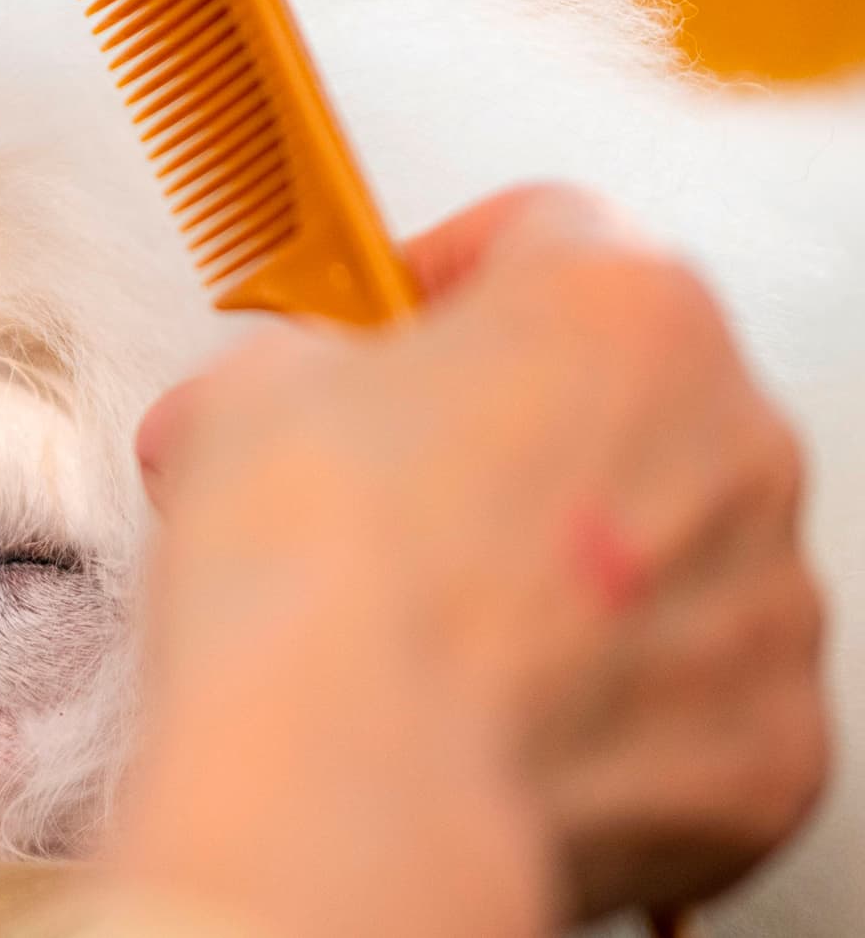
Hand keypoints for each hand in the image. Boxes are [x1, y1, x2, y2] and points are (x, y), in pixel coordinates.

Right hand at [117, 186, 825, 934]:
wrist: (345, 788)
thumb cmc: (312, 572)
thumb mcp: (251, 392)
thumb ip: (308, 366)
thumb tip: (288, 405)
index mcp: (623, 305)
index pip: (544, 235)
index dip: (442, 279)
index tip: (390, 332)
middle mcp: (737, 437)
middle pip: (623, 398)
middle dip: (516, 432)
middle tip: (396, 491)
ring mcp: (771, 602)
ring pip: (671, 551)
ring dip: (577, 571)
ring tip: (441, 626)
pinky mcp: (772, 749)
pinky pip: (692, 700)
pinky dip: (612, 707)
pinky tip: (499, 718)